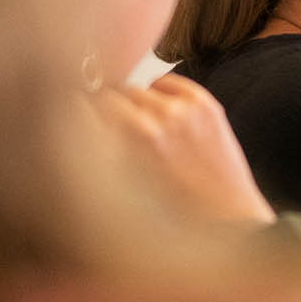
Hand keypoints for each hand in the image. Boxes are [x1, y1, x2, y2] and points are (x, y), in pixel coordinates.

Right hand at [95, 73, 275, 226]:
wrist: (224, 218)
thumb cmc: (172, 213)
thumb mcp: (124, 185)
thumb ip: (100, 149)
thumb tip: (77, 121)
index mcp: (134, 138)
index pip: (89, 102)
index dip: (80, 112)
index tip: (78, 118)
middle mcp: (160, 117)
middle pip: (112, 92)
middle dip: (104, 109)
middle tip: (106, 128)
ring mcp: (186, 108)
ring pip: (138, 88)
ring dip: (131, 103)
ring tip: (137, 129)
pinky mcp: (206, 105)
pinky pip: (167, 83)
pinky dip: (158, 93)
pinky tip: (158, 114)